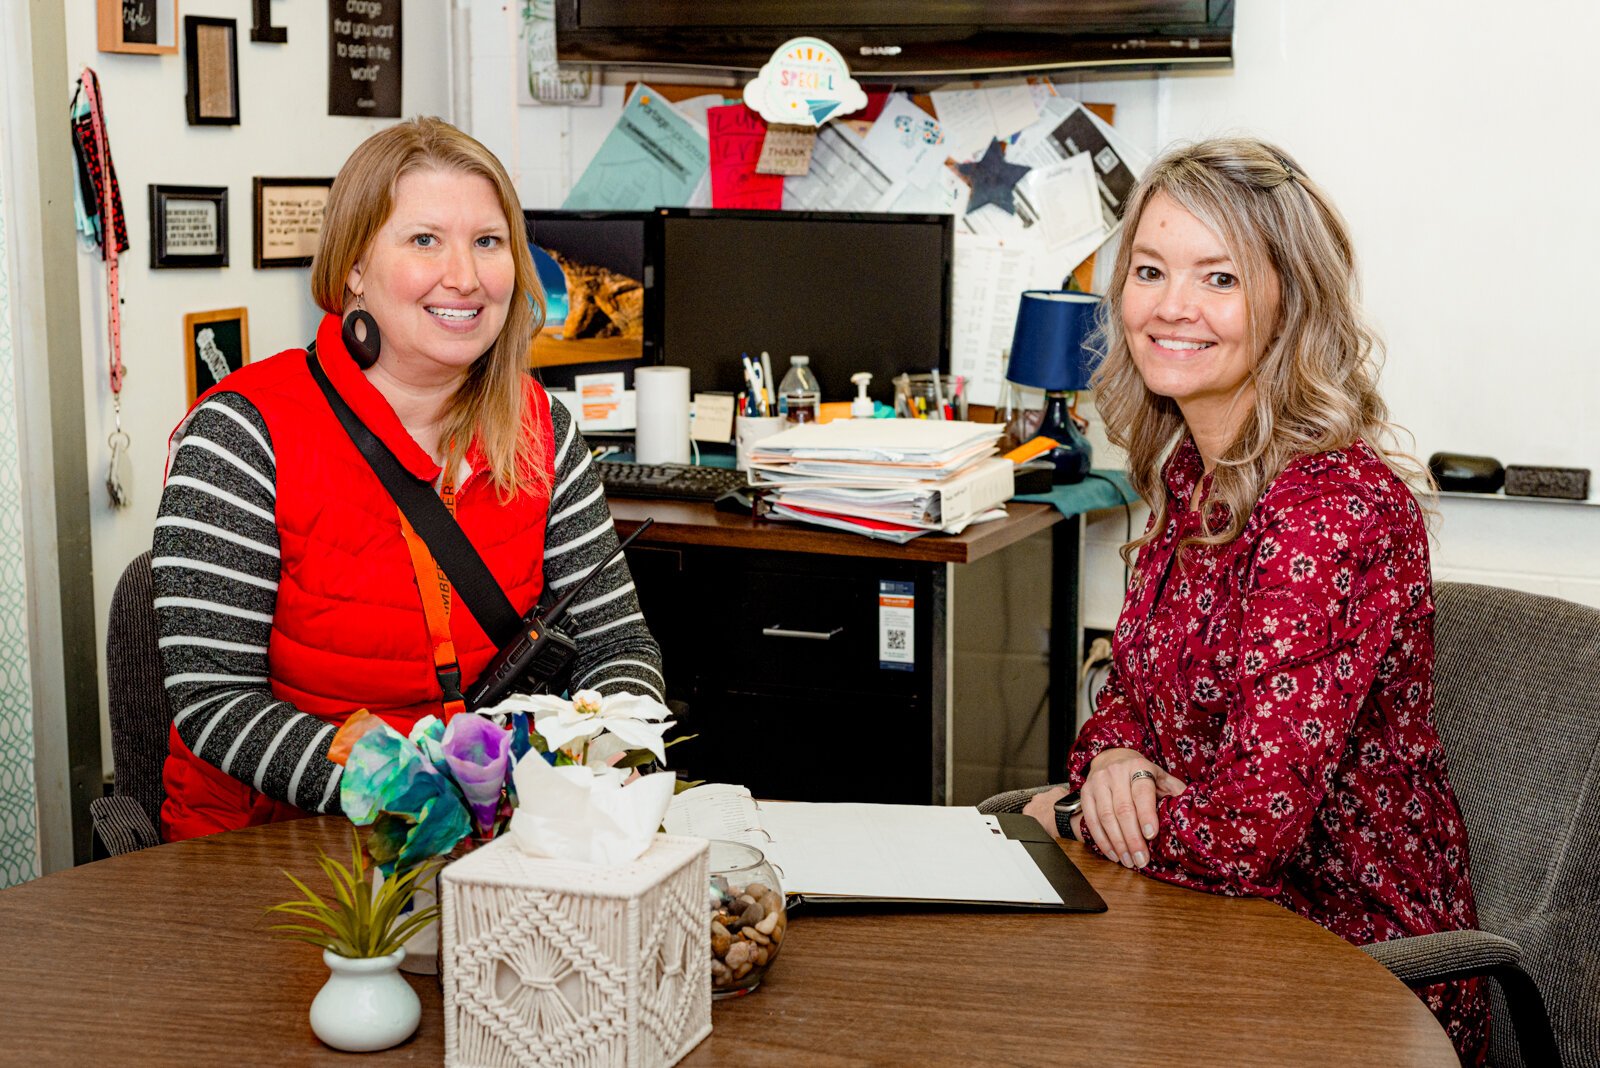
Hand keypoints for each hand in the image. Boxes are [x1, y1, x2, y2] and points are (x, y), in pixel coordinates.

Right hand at [1022, 787, 1080, 841]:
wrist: (1073, 820)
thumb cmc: (1059, 830)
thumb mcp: (1046, 836)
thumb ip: (1042, 833)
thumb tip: (1047, 838)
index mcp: (1028, 811)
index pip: (1028, 816)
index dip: (1036, 821)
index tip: (1043, 825)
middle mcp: (1036, 800)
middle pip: (1037, 805)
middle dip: (1043, 811)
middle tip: (1053, 821)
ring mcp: (1047, 793)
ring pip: (1048, 799)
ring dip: (1052, 804)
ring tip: (1062, 814)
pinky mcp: (1059, 789)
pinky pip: (1058, 794)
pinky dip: (1062, 799)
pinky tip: (1068, 808)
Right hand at [1080, 748, 1185, 868]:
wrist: (1111, 758)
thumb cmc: (1140, 773)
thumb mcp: (1160, 776)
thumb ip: (1174, 790)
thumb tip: (1194, 808)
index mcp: (1138, 766)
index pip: (1142, 792)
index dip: (1146, 815)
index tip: (1151, 836)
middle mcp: (1115, 773)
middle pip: (1122, 809)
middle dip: (1132, 838)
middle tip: (1141, 859)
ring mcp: (1097, 783)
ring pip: (1105, 817)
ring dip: (1117, 843)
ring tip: (1128, 861)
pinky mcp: (1085, 793)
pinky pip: (1091, 820)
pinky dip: (1102, 840)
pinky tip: (1113, 854)